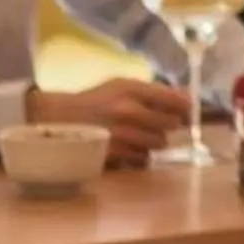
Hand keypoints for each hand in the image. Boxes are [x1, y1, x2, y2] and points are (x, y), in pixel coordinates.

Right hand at [28, 78, 191, 168]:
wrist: (57, 120)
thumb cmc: (95, 101)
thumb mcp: (121, 86)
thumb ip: (152, 91)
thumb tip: (186, 99)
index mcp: (132, 89)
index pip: (175, 99)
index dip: (185, 107)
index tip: (186, 110)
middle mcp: (129, 111)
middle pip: (171, 123)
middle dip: (169, 124)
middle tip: (159, 123)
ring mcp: (122, 134)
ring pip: (160, 142)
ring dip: (155, 140)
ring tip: (140, 134)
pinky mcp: (114, 154)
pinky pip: (143, 157)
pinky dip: (140, 154)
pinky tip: (128, 146)